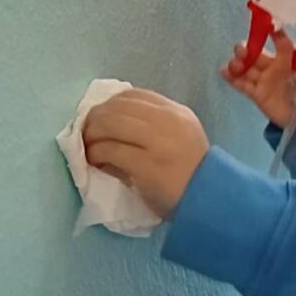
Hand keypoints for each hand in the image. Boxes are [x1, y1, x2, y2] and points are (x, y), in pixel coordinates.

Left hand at [84, 89, 209, 218]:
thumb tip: (111, 120)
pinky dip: (95, 154)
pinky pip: (109, 150)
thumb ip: (155, 124)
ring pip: (109, 124)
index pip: (133, 95)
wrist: (209, 200)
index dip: (109, 104)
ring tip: (88, 148)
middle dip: (94, 119)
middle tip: (86, 134)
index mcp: (177, 113)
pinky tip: (94, 162)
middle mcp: (169, 121)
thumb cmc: (191, 172)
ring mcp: (159, 142)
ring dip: (90, 135)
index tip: (100, 119)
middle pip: (117, 107)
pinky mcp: (147, 165)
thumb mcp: (181, 137)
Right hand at [221, 31, 295, 127]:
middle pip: (259, 52)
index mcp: (293, 60)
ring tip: (235, 64)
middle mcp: (277, 66)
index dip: (276, 33)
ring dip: (239, 62)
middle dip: (248, 48)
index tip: (269, 26)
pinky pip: (242, 84)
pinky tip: (225, 72)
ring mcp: (265, 79)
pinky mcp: (257, 93)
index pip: (283, 42)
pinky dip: (232, 77)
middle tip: (243, 48)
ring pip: (248, 66)